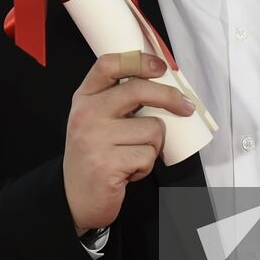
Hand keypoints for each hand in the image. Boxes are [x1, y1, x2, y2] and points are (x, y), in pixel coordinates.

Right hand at [63, 51, 196, 235]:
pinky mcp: (106, 164)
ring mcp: (95, 138)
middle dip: (170, 98)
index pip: (109, 64)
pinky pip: (148, 156)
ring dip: (153, 146)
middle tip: (186, 107)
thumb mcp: (96, 120)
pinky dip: (146, 166)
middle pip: (138, 90)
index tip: (161, 68)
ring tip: (133, 156)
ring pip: (152, 129)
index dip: (140, 61)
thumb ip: (119, 102)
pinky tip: (128, 172)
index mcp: (84, 97)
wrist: (73, 198)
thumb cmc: (94, 156)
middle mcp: (86, 113)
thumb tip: (165, 90)